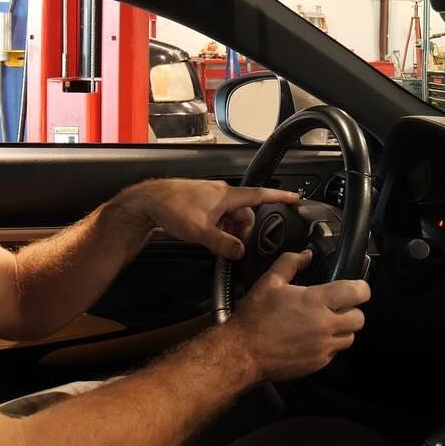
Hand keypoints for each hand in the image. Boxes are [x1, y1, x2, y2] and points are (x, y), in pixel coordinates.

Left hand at [116, 178, 299, 258]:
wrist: (148, 201)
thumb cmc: (173, 209)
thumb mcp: (201, 231)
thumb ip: (223, 243)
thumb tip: (240, 252)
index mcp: (227, 195)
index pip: (260, 195)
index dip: (280, 197)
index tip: (296, 198)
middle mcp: (222, 194)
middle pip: (245, 212)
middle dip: (245, 230)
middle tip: (236, 246)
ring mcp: (211, 198)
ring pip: (231, 216)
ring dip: (230, 230)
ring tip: (218, 243)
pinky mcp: (202, 204)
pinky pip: (220, 216)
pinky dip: (220, 228)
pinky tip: (209, 238)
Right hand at [224, 250, 370, 381]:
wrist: (243, 352)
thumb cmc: (255, 316)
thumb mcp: (270, 281)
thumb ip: (291, 262)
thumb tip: (307, 255)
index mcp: (316, 301)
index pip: (358, 293)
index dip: (360, 288)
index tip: (354, 288)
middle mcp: (325, 325)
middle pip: (359, 318)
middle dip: (352, 310)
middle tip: (337, 307)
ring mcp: (323, 347)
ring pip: (350, 337)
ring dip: (342, 329)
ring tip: (324, 323)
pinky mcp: (318, 364)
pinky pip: (335, 353)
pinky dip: (329, 346)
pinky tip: (313, 339)